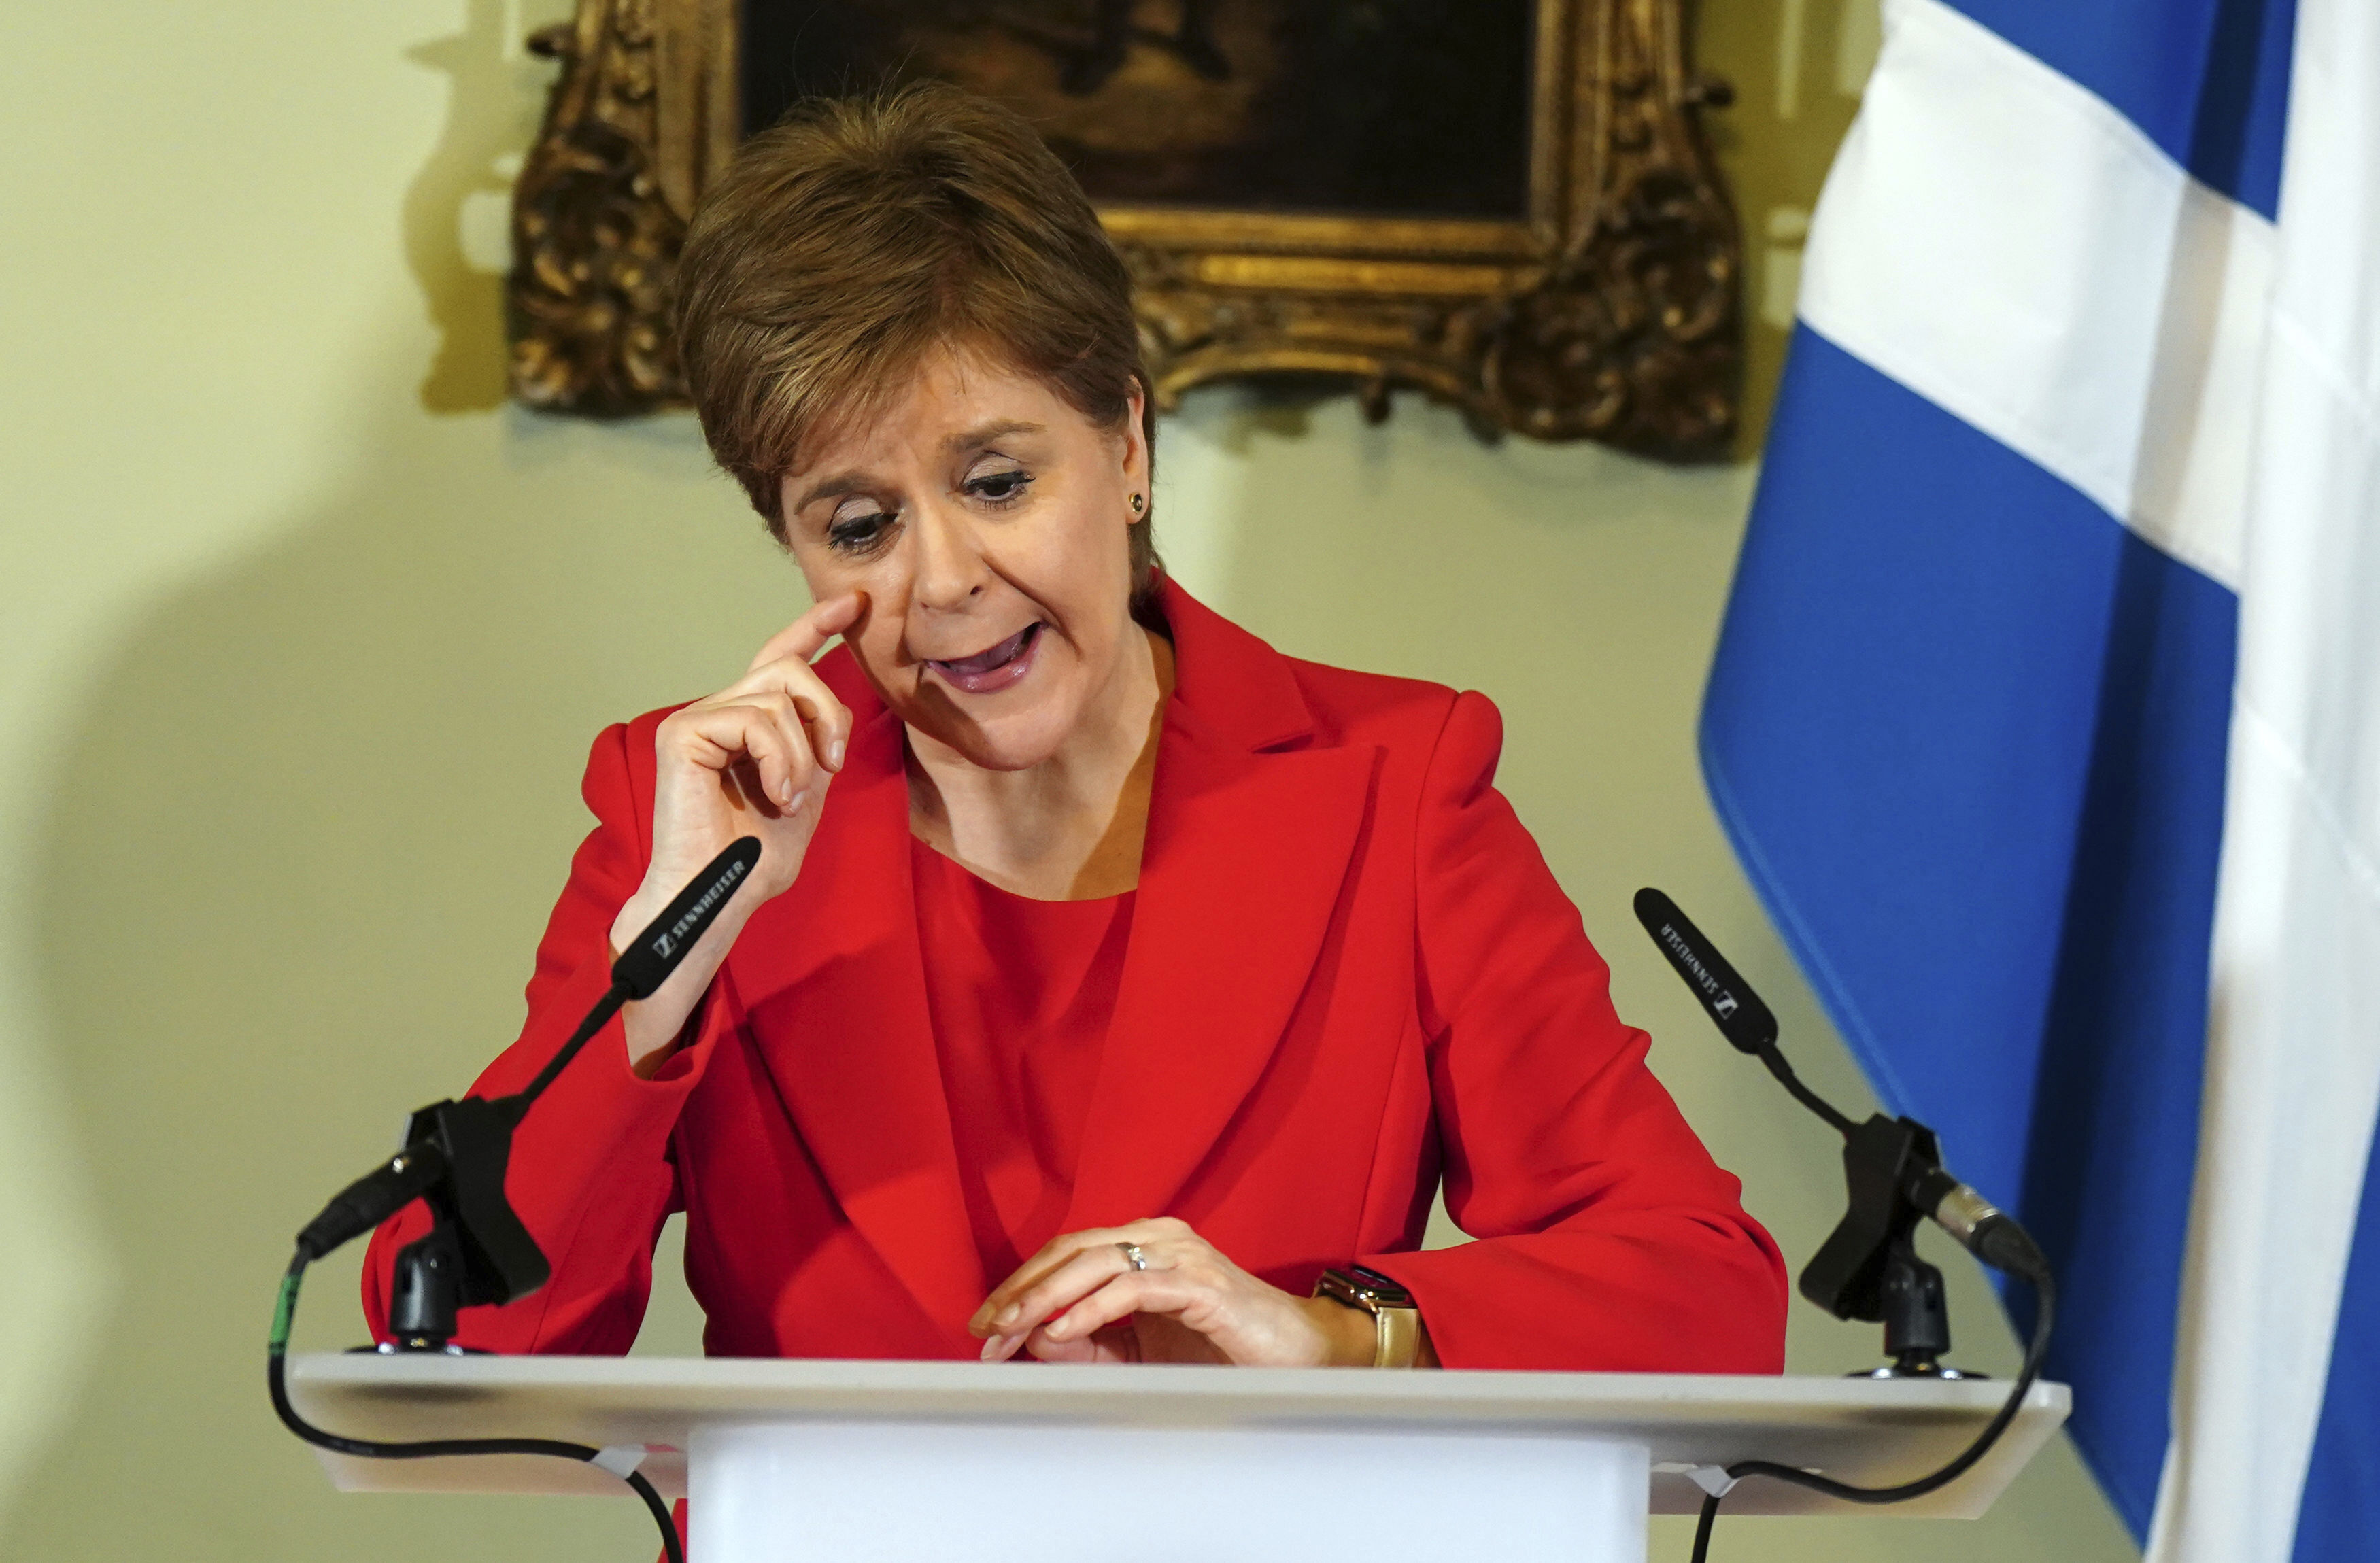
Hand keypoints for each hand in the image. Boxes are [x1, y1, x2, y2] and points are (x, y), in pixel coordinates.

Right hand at [609, 593, 865, 1072]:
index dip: (815, 626)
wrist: (721, 896)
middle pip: (790, 669)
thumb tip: (834, 703)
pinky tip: (775, 795)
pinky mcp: (684, 734)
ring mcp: (696, 719)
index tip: (854, 604)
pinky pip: (757, 720)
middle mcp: (717, 711)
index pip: (779, 658)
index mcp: (745, 723)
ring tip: (789, 797)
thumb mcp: (806, 789)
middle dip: (827, 715)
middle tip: (832, 765)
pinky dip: (781, 760)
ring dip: (803, 756)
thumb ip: (815, 742)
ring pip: (780, 698)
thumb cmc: (755, 857)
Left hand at [966, 1217, 1377, 1366]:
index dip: (1020, 1287)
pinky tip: (1061, 1331)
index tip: (983, 1328)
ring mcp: (1181, 1255)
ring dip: (1044, 1297)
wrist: (1301, 1357)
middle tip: (984, 1328)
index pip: (1065, 1254)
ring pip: (1095, 1261)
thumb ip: (1092, 1344)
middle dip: (1020, 1289)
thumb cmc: (1223, 1349)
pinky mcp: (1202, 1284)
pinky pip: (1134, 1288)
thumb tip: (1033, 1338)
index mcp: (1142, 1246)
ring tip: (1011, 1329)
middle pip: (1070, 1249)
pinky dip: (1091, 1308)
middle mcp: (1158, 1238)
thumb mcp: (1142, 1352)